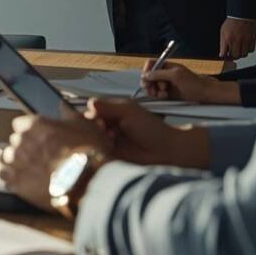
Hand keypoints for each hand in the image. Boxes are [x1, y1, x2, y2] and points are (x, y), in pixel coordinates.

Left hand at [0, 107, 110, 211]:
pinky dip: (11, 177)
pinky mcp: (16, 182)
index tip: (38, 137)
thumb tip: (63, 107)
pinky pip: (4, 175)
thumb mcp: (85, 127)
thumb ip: (69, 115)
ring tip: (32, 168)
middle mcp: (22, 141)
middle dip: (25, 147)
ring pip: (8, 157)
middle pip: (15, 140)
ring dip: (17, 161)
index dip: (30, 130)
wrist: (88, 184)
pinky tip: (22, 179)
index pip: (20, 123)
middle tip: (40, 154)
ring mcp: (17, 162)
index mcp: (36, 125)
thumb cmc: (89, 155)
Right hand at [88, 98, 209, 168]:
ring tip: (111, 136)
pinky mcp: (112, 151)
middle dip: (94, 125)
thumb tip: (90, 103)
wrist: (164, 149)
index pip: (93, 108)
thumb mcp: (128, 112)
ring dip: (99, 136)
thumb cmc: (151, 128)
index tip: (98, 118)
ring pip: (93, 136)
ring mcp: (111, 137)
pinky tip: (112, 145)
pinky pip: (99, 148)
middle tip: (103, 127)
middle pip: (91, 122)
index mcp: (114, 109)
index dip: (92, 113)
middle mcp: (111, 122)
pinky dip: (102, 146)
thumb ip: (108, 107)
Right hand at [141, 59, 218, 102]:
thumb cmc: (193, 82)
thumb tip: (146, 75)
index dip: (147, 70)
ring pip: (152, 86)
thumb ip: (160, 74)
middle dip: (149, 83)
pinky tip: (165, 96)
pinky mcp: (168, 92)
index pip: (151, 64)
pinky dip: (159, 95)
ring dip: (153, 90)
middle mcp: (164, 73)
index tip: (147, 79)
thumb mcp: (176, 75)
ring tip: (162, 94)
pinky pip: (157, 93)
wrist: (204, 94)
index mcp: (166, 66)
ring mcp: (166, 83)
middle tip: (152, 90)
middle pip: (149, 75)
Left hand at [219, 18, 255, 57]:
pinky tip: (246, 46)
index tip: (225, 56)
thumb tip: (222, 53)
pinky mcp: (252, 39)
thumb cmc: (232, 22)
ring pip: (244, 54)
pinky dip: (248, 50)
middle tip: (233, 54)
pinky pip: (251, 50)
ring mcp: (245, 40)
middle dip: (234, 56)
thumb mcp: (223, 31)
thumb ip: (222, 43)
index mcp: (227, 38)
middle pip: (235, 56)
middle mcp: (236, 40)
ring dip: (241, 53)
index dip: (224, 56)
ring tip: (240, 49)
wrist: (242, 14)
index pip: (224, 53)